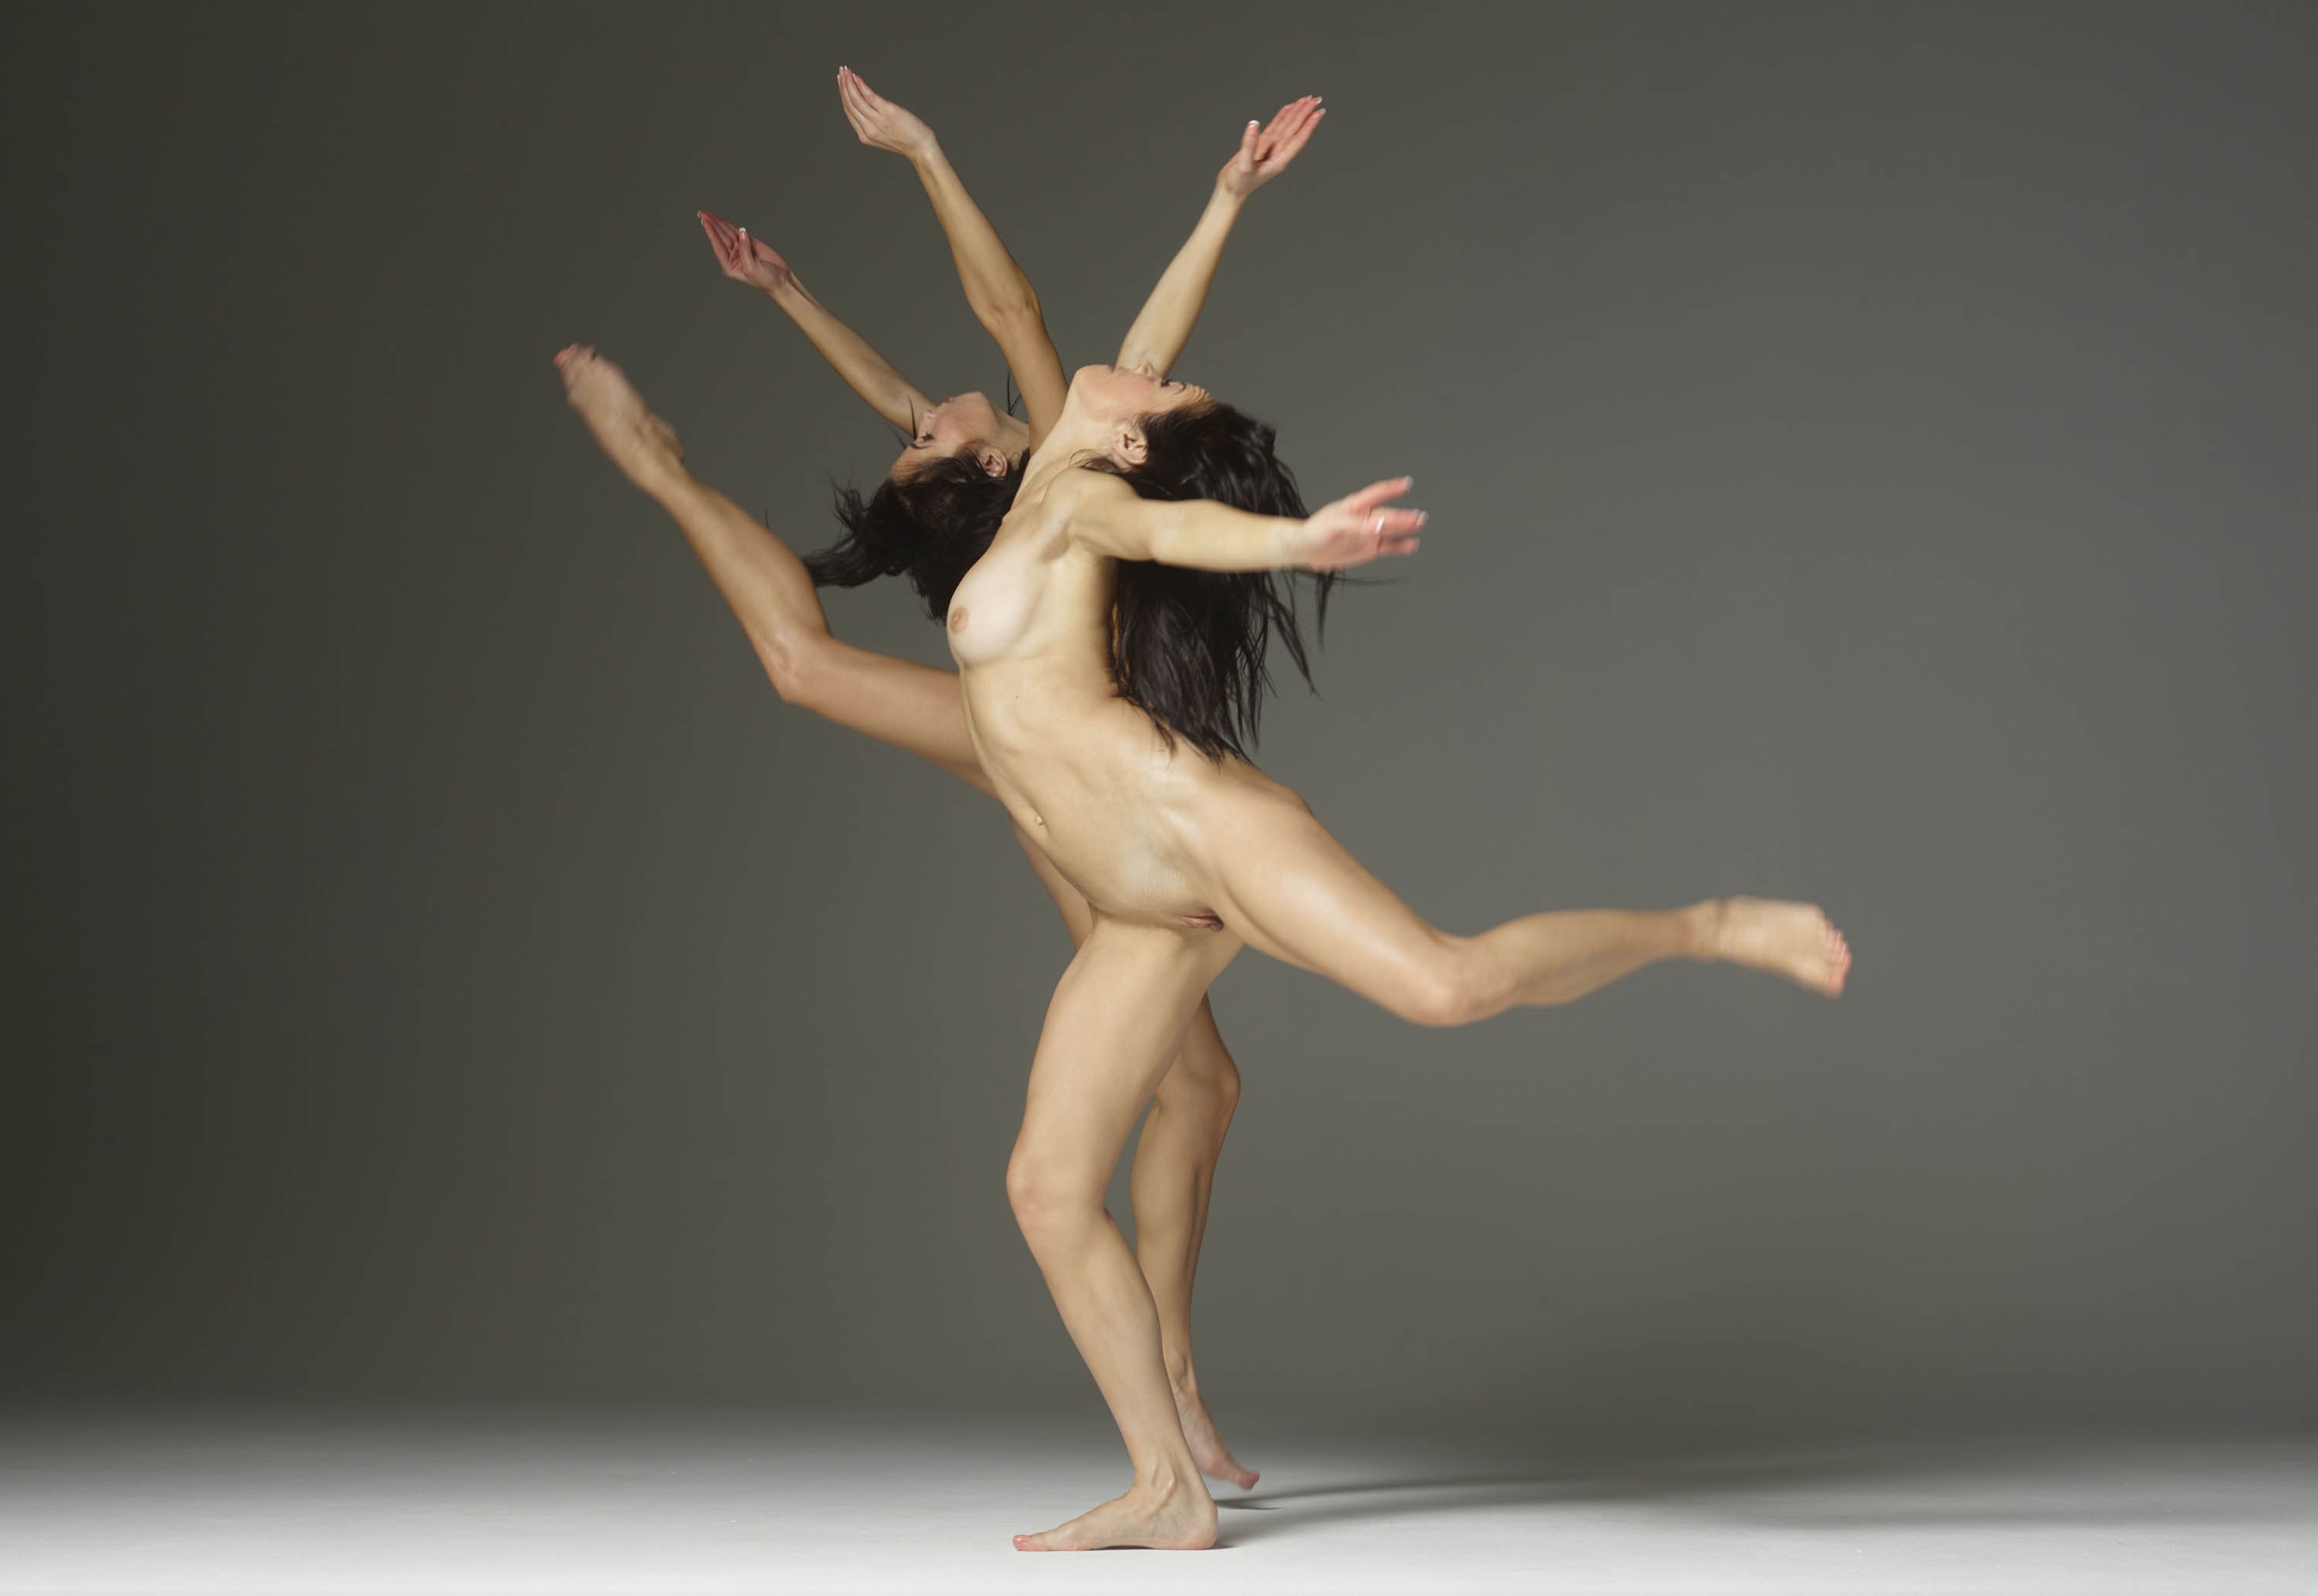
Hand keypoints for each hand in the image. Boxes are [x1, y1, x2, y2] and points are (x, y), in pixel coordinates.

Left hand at [697, 210, 792, 292]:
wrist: (782, 280)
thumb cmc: (766, 279)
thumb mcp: (752, 267)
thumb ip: (745, 249)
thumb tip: (742, 232)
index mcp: (729, 266)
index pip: (718, 246)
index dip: (712, 233)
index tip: (705, 221)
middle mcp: (732, 257)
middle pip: (720, 237)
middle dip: (712, 225)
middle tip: (703, 213)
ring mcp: (741, 249)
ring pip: (727, 233)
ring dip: (718, 223)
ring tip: (708, 214)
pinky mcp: (750, 244)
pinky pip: (738, 232)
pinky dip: (729, 225)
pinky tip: (720, 220)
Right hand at [836, 66, 936, 161]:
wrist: (921, 148)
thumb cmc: (906, 140)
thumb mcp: (883, 135)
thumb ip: (872, 124)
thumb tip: (867, 105)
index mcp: (864, 135)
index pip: (849, 111)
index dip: (843, 95)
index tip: (841, 82)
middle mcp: (868, 129)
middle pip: (850, 104)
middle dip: (843, 86)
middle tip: (841, 71)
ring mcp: (877, 121)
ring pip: (856, 100)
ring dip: (849, 83)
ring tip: (847, 71)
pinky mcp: (887, 113)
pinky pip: (869, 97)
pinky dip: (861, 86)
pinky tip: (857, 78)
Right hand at [1218, 95, 1324, 197]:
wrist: (1230, 190)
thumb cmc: (1238, 183)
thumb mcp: (1243, 166)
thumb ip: (1249, 145)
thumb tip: (1254, 124)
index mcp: (1279, 160)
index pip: (1297, 139)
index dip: (1308, 126)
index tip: (1317, 113)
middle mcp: (1278, 152)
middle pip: (1295, 129)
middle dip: (1305, 114)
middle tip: (1315, 99)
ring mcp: (1271, 147)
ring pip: (1287, 125)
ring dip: (1296, 113)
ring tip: (1306, 99)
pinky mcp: (1262, 143)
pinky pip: (1275, 126)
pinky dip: (1282, 116)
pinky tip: (1289, 107)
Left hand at [1296, 477, 1423, 569]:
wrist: (1306, 550)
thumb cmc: (1315, 532)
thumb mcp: (1333, 526)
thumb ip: (1356, 526)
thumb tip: (1378, 526)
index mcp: (1354, 506)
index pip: (1375, 494)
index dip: (1391, 489)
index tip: (1405, 484)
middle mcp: (1364, 518)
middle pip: (1386, 515)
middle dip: (1402, 516)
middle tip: (1417, 517)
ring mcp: (1368, 533)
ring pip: (1390, 529)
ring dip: (1405, 527)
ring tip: (1419, 524)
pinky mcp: (1369, 548)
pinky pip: (1388, 547)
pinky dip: (1400, 546)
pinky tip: (1411, 545)